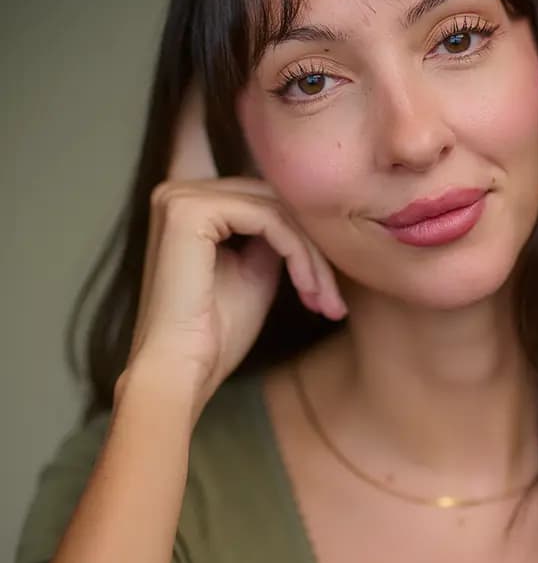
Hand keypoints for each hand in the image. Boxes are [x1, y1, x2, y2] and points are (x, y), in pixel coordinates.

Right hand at [124, 84, 346, 417]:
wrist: (180, 371)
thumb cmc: (214, 335)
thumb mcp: (256, 271)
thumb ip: (274, 235)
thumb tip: (309, 213)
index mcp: (189, 203)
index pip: (263, 195)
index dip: (302, 229)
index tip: (325, 283)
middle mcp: (179, 191)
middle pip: (273, 198)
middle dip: (314, 247)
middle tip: (333, 297)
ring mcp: (181, 197)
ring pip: (276, 207)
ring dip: (311, 255)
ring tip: (326, 300)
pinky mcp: (190, 211)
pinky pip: (268, 218)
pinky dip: (297, 253)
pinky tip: (308, 290)